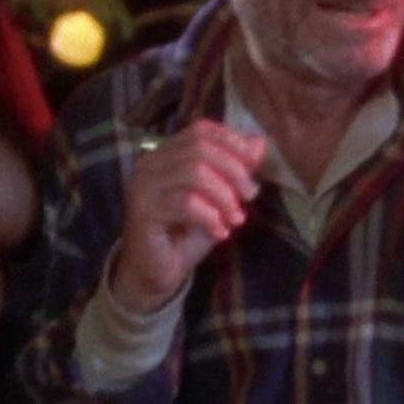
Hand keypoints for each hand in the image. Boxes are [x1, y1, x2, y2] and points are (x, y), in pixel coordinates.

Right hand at [109, 120, 265, 313]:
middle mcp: (149, 163)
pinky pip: (186, 203)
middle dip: (234, 171)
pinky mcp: (143, 212)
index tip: (253, 164)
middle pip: (200, 149)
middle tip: (250, 196)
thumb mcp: (220, 199)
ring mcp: (143, 186)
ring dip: (224, 197)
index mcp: (166, 153)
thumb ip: (236, 170)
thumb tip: (260, 142)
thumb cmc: (187, 233)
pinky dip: (210, 217)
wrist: (157, 273)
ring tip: (236, 219)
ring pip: (194, 173)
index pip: (201, 130)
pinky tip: (220, 233)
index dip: (231, 142)